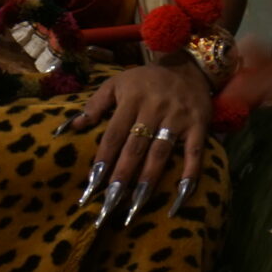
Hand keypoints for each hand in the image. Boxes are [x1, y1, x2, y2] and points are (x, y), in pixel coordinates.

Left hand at [64, 59, 212, 226]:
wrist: (189, 66)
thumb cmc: (147, 80)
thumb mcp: (118, 82)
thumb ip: (96, 104)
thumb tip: (73, 127)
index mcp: (132, 99)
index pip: (114, 134)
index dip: (104, 158)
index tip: (92, 183)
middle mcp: (155, 109)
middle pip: (135, 147)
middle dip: (122, 175)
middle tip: (110, 202)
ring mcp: (178, 119)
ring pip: (160, 153)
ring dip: (148, 180)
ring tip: (135, 205)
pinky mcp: (199, 126)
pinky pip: (194, 153)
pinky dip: (189, 175)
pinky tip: (180, 197)